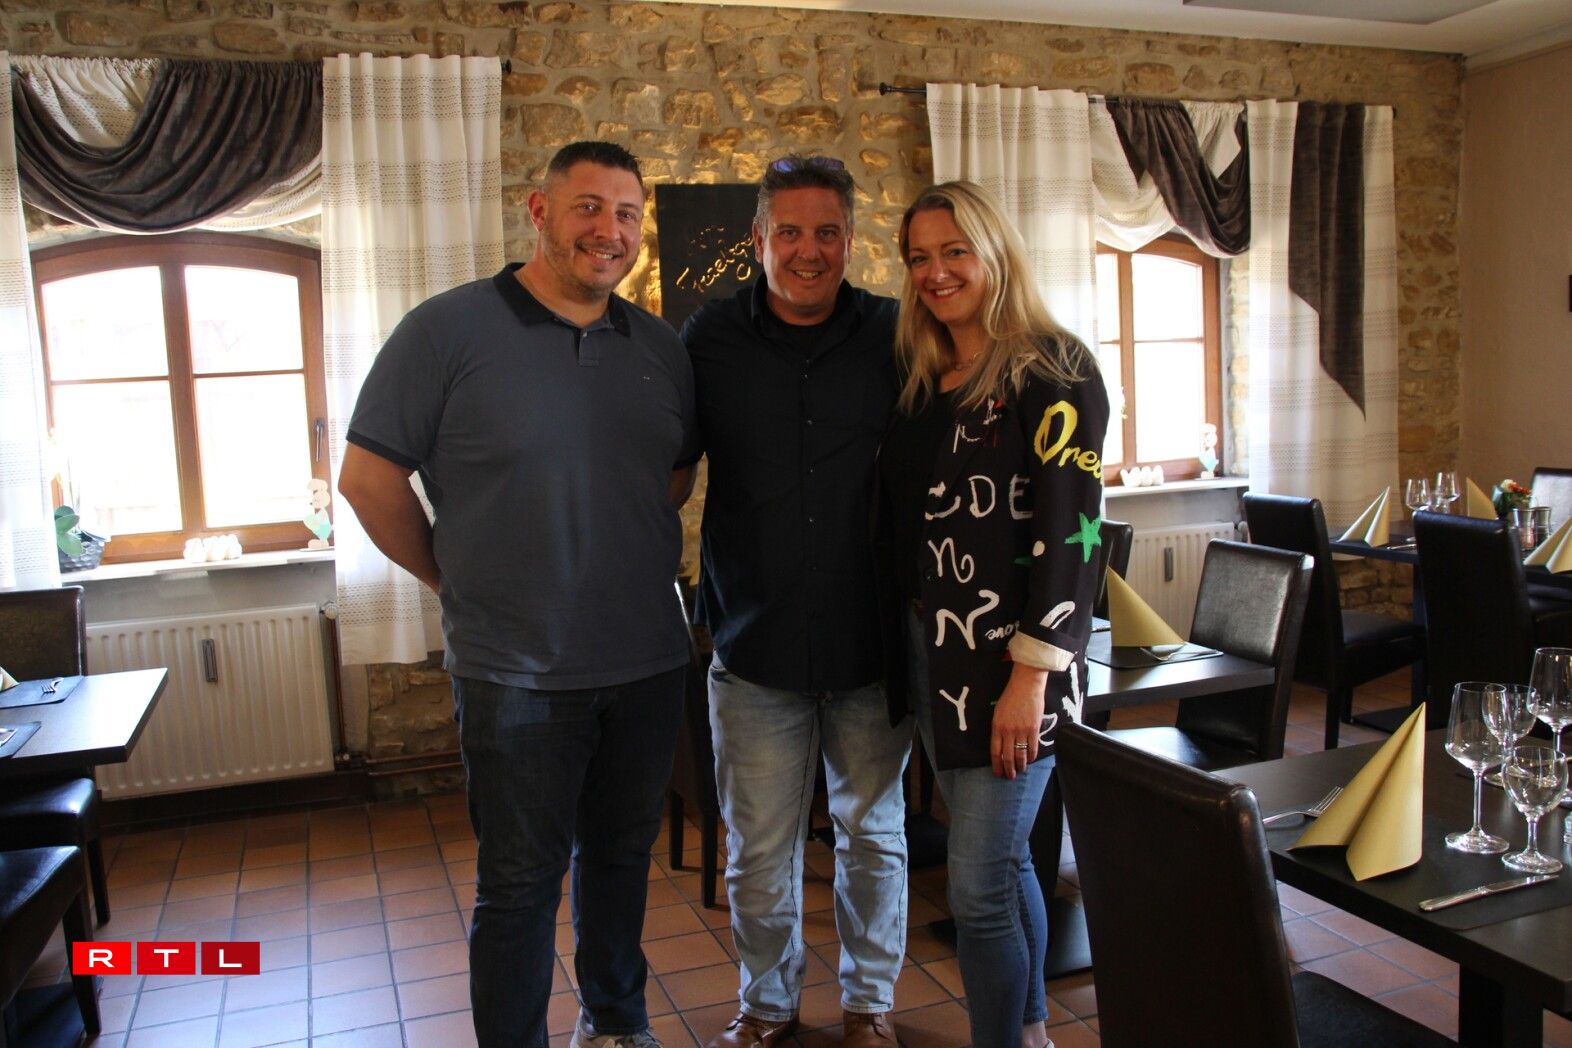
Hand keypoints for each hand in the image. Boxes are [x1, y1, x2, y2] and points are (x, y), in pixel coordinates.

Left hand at [991, 664, 1047, 778]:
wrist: (1026, 686)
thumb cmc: (1010, 697)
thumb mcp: (998, 713)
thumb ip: (999, 729)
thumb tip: (1001, 745)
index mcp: (997, 727)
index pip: (995, 751)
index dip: (997, 764)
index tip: (998, 773)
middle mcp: (1008, 731)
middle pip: (1007, 756)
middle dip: (1008, 769)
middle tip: (1010, 777)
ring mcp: (1022, 730)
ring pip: (1020, 754)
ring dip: (1020, 766)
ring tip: (1020, 771)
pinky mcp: (1034, 729)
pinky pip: (1032, 747)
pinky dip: (1031, 756)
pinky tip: (1030, 760)